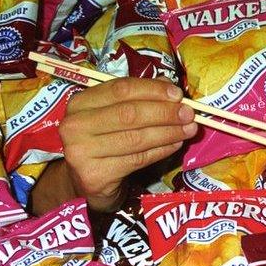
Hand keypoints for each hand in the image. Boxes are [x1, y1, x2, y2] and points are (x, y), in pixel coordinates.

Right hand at [55, 78, 196, 211]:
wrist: (87, 180)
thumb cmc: (106, 141)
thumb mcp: (116, 114)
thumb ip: (139, 97)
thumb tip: (169, 85)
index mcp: (81, 103)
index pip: (121, 89)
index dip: (153, 90)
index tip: (178, 94)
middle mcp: (75, 125)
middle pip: (129, 114)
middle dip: (165, 113)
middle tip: (189, 114)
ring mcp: (81, 152)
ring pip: (136, 138)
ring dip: (169, 132)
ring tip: (190, 129)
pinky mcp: (94, 175)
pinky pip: (138, 159)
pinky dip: (162, 151)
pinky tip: (176, 145)